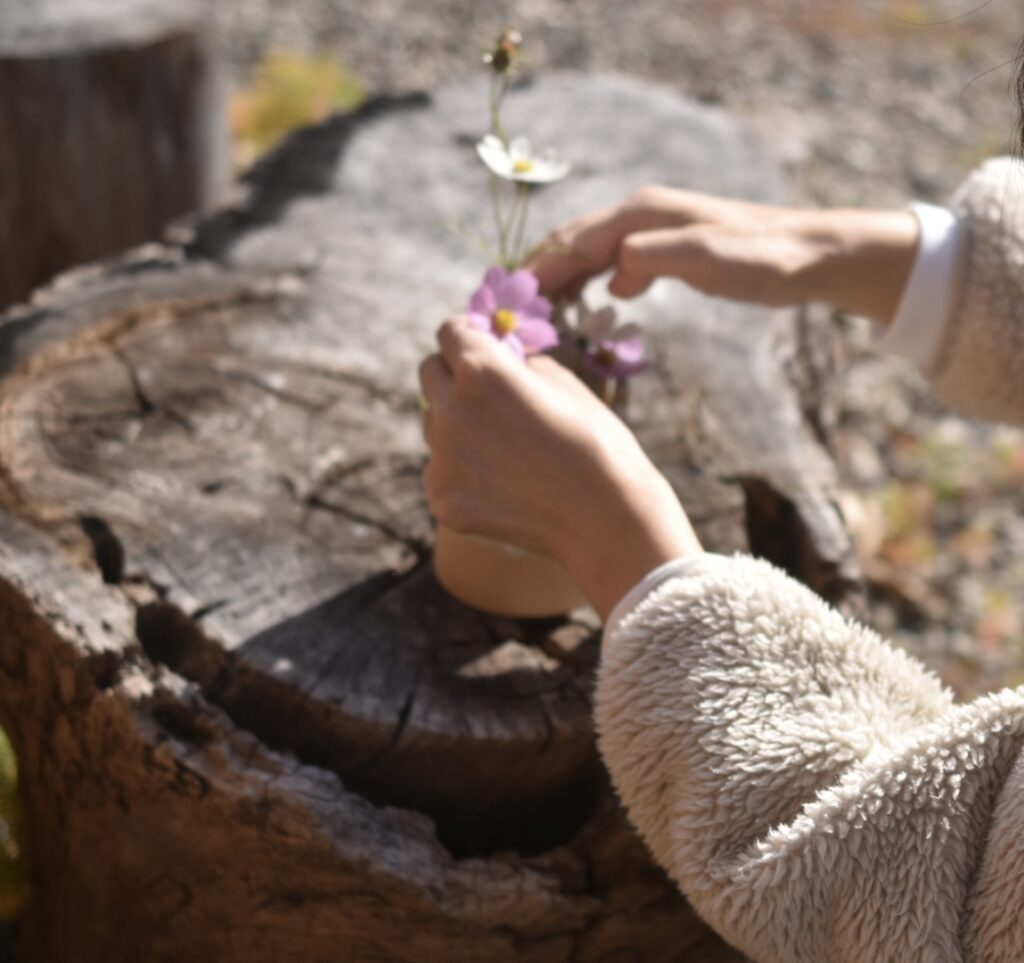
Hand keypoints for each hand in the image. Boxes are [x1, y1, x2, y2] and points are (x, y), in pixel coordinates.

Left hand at [419, 318, 700, 618]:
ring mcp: (440, 457)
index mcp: (481, 369)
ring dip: (457, 426)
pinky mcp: (440, 497)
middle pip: (430, 374)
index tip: (478, 346)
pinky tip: (503, 486)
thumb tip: (499, 353)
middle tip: (487, 396)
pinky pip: (439, 470)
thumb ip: (518, 361)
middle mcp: (450, 408)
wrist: (605, 517)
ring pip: (433, 425)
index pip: (448, 332)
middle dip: (454, 375)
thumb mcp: (562, 382)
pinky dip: (462, 473)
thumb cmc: (595, 443)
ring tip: (506, 450)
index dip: (467, 336)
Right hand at [525, 185, 918, 325]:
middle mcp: (640, 216)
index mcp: (641, 215)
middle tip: (510, 311)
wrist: (809, 253)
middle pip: (574, 243)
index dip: (539, 272)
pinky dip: (592, 281)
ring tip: (537, 309)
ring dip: (563, 278)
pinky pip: (615, 263)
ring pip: (591, 253)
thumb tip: (612, 272)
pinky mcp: (667, 249)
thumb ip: (654, 259)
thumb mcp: (708, 259)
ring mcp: (653, 231)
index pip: (573, 242)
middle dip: (540, 274)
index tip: (510, 303)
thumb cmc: (761, 258)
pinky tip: (591, 302)